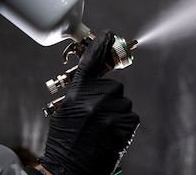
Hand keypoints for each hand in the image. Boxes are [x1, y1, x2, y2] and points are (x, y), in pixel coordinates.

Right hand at [39, 30, 139, 174]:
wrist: (71, 169)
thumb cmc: (65, 141)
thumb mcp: (65, 110)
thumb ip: (81, 93)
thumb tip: (98, 85)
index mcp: (78, 92)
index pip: (91, 61)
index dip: (101, 45)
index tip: (109, 34)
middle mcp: (96, 98)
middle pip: (113, 87)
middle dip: (108, 99)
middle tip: (95, 118)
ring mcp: (113, 110)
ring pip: (122, 103)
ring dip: (115, 114)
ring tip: (101, 131)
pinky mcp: (126, 123)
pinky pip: (130, 117)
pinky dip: (123, 125)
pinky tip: (110, 136)